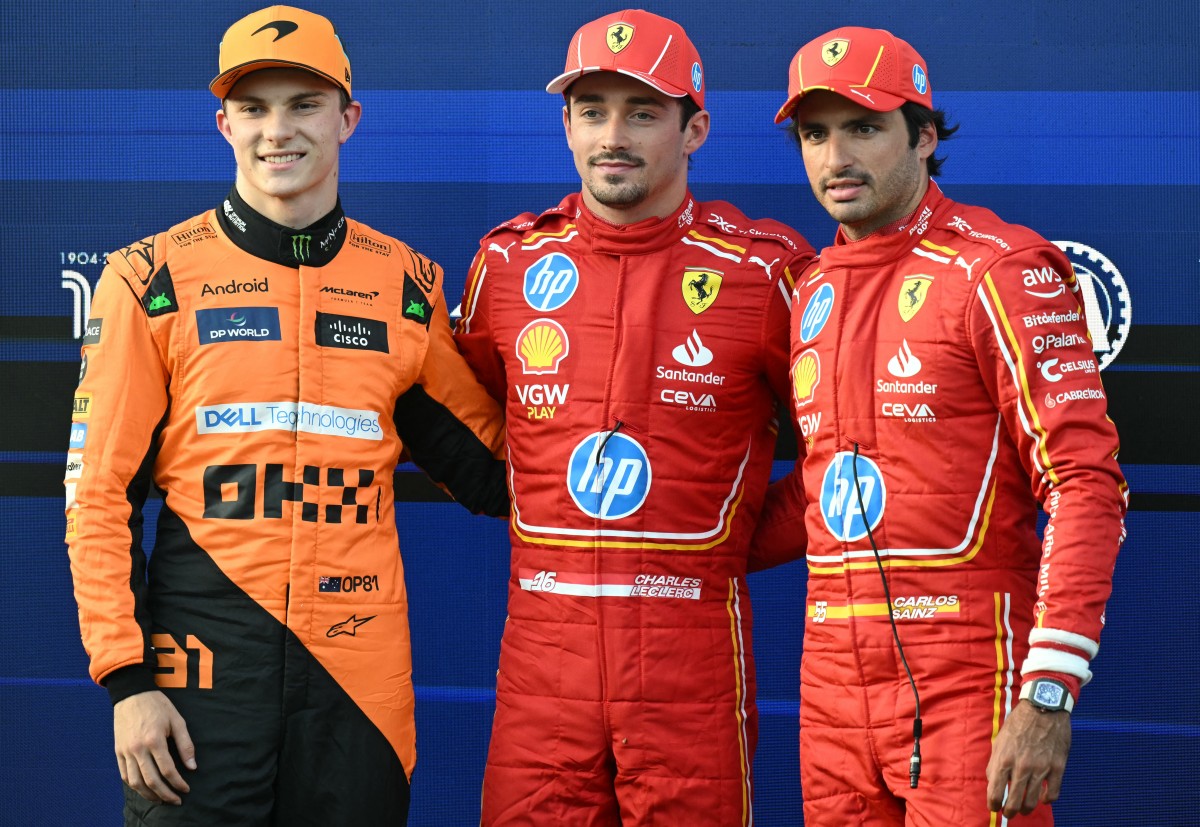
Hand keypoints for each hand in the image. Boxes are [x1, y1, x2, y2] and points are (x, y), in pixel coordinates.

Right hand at [113, 690, 196, 804]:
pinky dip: (135, 786)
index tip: (186, 789)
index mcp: (154, 740)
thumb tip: (193, 767)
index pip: (167, 770)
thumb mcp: (177, 720)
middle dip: (165, 794)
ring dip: (149, 795)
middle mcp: (137, 749)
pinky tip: (144, 790)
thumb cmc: (158, 705)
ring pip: (136, 782)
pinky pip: (124, 775)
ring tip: (161, 799)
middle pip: (151, 781)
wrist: (132, 694)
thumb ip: (185, 745)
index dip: (178, 783)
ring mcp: (125, 752)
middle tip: (176, 800)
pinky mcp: (117, 752)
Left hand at [985, 700, 1070, 816]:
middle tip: (1009, 813)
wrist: (1043, 707)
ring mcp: (1041, 768)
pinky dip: (1047, 800)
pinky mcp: (1058, 767)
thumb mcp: (999, 740)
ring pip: (1033, 801)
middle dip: (1010, 811)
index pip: (995, 790)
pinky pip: (1053, 793)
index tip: (994, 807)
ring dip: (1027, 808)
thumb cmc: (1018, 723)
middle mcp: (1022, 766)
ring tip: (1024, 809)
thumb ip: (995, 762)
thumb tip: (992, 782)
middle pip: (1014, 801)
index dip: (993, 803)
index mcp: (1004, 759)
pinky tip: (1042, 798)